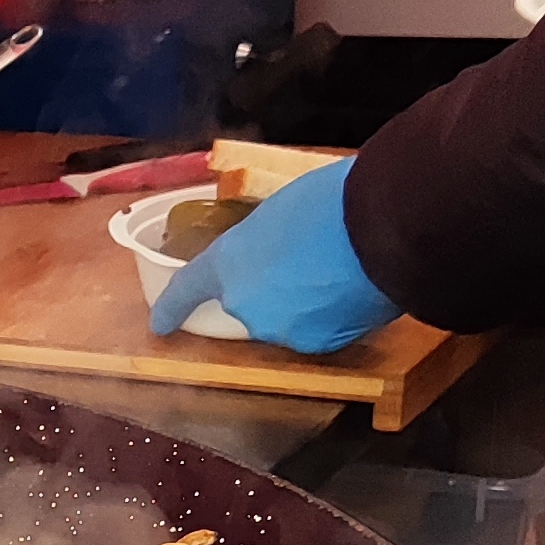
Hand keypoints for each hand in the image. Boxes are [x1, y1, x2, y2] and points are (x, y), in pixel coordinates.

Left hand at [148, 158, 402, 353]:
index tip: (160, 326)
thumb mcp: (281, 209)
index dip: (172, 308)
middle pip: (249, 305)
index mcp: (229, 260)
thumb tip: (273, 253)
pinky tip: (354, 287)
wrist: (384, 223)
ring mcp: (281, 329)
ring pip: (286, 319)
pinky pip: (319, 330)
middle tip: (308, 256)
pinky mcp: (318, 344)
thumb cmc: (333, 200)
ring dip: (305, 300)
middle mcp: (245, 304)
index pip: (189, 288)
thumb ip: (263, 241)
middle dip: (273, 287)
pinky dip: (331, 314)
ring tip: (339, 266)